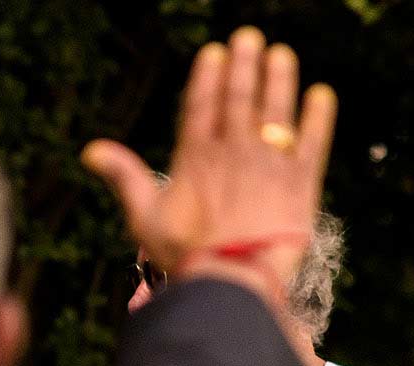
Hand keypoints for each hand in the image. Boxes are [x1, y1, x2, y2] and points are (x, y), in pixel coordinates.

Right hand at [82, 27, 336, 300]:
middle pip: (241, 97)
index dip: (208, 76)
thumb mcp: (145, 218)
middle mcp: (235, 149)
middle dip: (245, 65)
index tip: (214, 52)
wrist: (234, 279)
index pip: (202, 105)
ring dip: (280, 78)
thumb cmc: (186, 254)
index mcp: (197, 157)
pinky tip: (323, 94)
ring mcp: (270, 161)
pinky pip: (314, 139)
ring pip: (277, 108)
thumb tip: (90, 150)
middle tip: (249, 38)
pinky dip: (319, 115)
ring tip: (281, 54)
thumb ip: (124, 177)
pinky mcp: (302, 180)